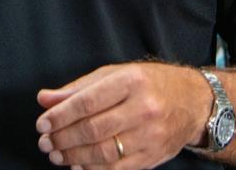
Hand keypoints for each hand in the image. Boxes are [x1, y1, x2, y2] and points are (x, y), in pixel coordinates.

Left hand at [36, 62, 211, 168]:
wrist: (192, 102)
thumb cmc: (148, 82)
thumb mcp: (114, 74)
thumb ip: (78, 88)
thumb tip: (45, 99)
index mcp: (130, 81)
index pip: (88, 101)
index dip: (61, 115)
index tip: (42, 123)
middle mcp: (142, 108)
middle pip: (93, 129)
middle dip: (63, 138)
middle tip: (45, 142)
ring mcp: (150, 135)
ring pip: (104, 152)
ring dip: (74, 156)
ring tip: (57, 154)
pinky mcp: (153, 156)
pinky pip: (118, 169)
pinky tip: (78, 166)